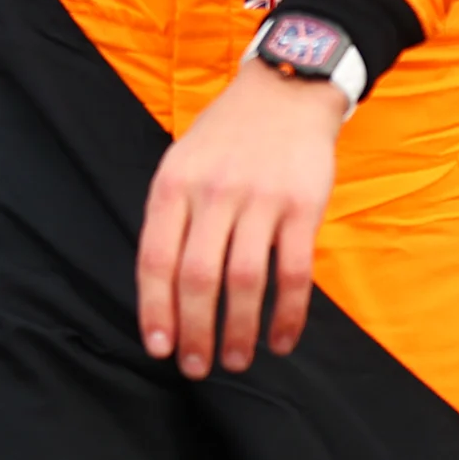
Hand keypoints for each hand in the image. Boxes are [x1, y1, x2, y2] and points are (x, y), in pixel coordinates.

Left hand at [136, 61, 346, 377]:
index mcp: (172, 185)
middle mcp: (212, 193)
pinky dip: (288, 314)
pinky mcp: (303, 206)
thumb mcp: (180, 164)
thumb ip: (171, 218)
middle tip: (196, 367)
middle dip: (195, 331)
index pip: (154, 258)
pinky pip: (294, 272)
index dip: (154, 309)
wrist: (283, 92)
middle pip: (197, 276)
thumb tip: (160, 289)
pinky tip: (281, 339)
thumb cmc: (224, 137)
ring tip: (235, 361)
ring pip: (245, 280)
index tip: (157, 348)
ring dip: (239, 329)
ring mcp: (260, 199)